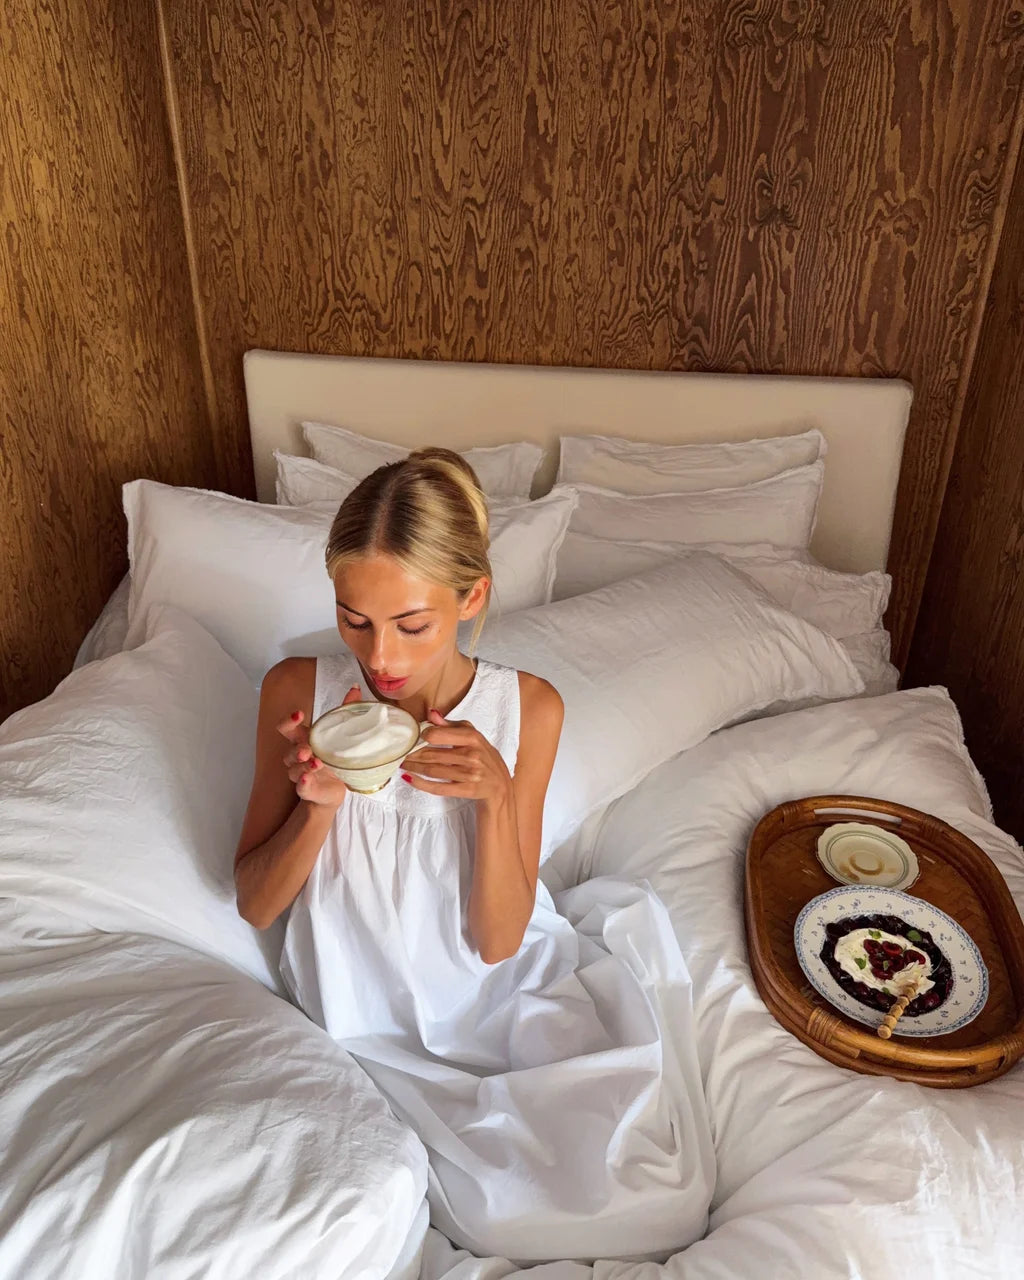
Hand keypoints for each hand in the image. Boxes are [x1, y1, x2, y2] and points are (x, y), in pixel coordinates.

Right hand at [277, 683, 361, 808]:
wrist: (337, 788)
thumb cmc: (334, 758)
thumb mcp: (341, 734)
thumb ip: (346, 711)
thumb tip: (356, 688)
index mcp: (304, 740)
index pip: (287, 728)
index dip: (288, 721)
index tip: (299, 714)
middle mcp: (298, 756)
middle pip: (289, 750)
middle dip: (296, 748)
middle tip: (306, 749)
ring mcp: (301, 774)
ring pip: (294, 769)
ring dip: (304, 766)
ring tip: (317, 763)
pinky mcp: (308, 789)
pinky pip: (301, 787)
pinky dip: (303, 783)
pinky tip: (307, 779)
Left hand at [401, 710, 511, 804]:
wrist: (500, 785)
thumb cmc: (484, 757)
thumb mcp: (473, 737)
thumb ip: (451, 725)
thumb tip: (431, 713)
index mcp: (472, 738)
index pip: (437, 735)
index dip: (421, 737)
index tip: (412, 738)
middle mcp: (472, 755)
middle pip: (432, 754)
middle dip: (412, 754)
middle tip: (399, 753)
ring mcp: (469, 775)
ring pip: (432, 771)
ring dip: (413, 767)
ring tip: (402, 763)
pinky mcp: (466, 790)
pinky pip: (438, 788)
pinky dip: (421, 783)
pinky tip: (409, 778)